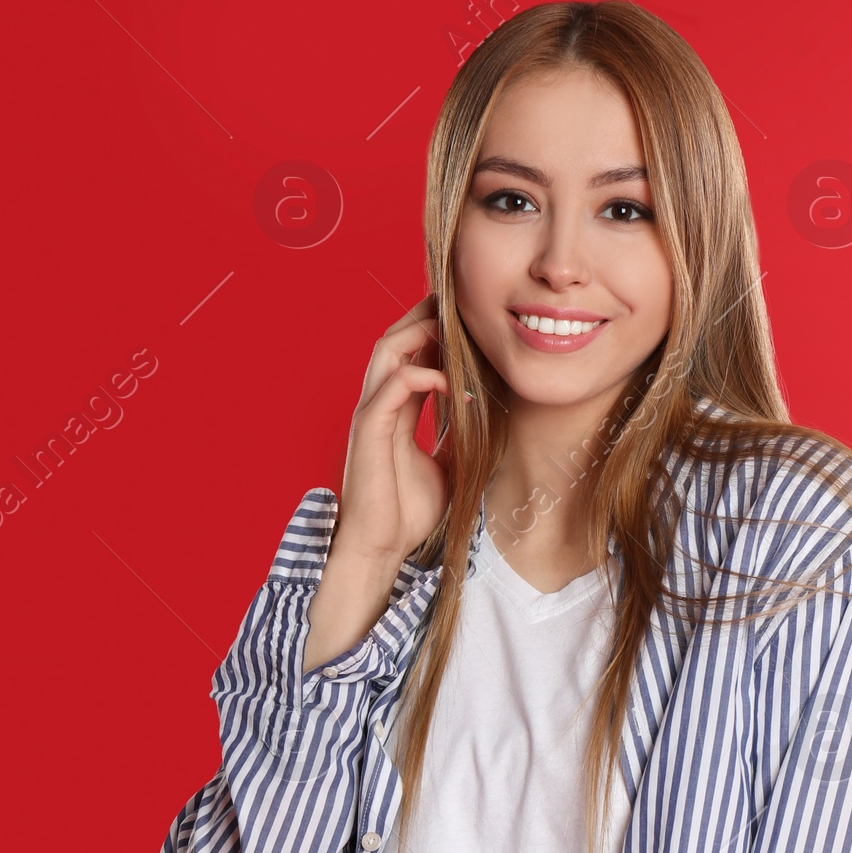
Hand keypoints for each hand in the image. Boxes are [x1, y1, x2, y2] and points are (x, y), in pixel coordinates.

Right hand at [305, 297, 450, 670]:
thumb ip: (456, 437)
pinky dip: (420, 375)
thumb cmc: (408, 513)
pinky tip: (449, 378)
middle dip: (423, 316)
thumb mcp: (447, 467)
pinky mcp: (368, 431)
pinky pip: (391, 387)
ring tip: (451, 325)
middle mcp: (378, 405)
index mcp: (394, 411)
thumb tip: (483, 416)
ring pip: (386, 352)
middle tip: (458, 303)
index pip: (411, 356)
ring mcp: (370, 415)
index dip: (434, 333)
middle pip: (394, 340)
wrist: (382, 548)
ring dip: (417, 333)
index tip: (466, 321)